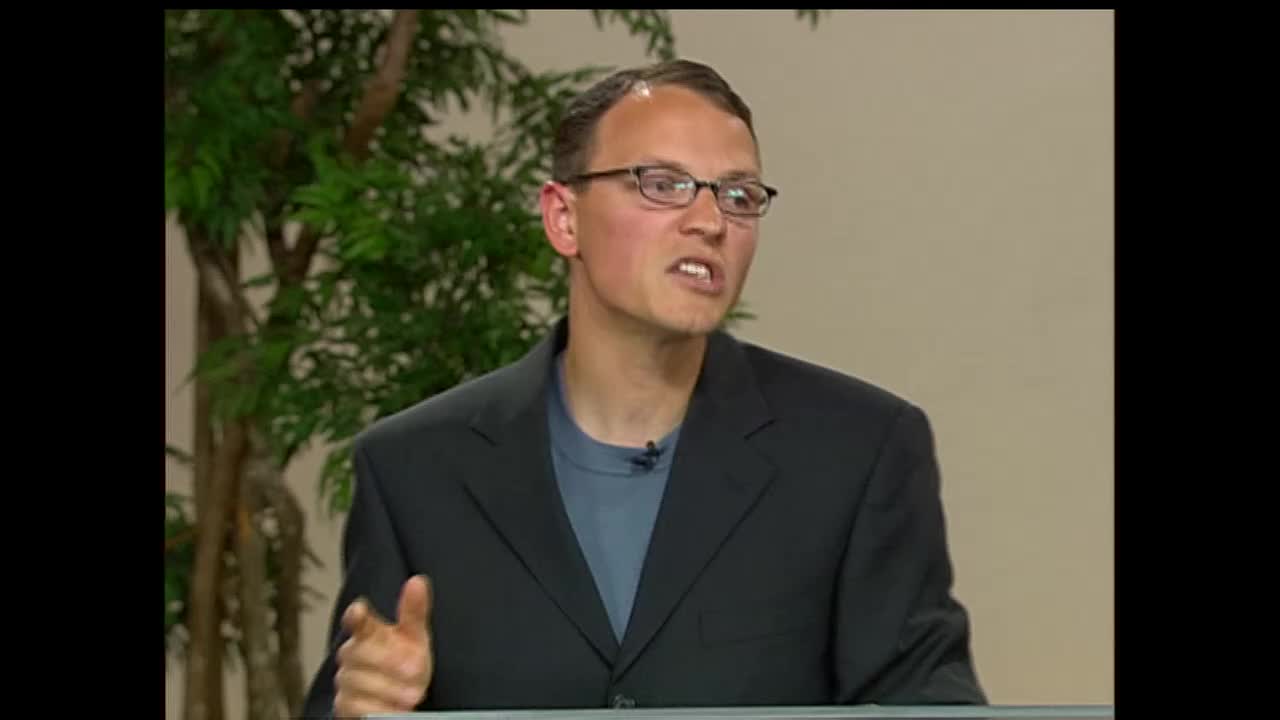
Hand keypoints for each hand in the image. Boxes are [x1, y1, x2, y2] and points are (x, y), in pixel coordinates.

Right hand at [333, 575, 433, 717]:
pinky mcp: (344, 706)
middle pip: (361, 653)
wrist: (399, 698)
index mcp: (367, 633)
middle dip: (391, 662)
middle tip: (417, 670)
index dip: (356, 616)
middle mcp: (351, 654)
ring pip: (359, 682)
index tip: (359, 612)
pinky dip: (379, 708)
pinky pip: (355, 707)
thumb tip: (417, 581)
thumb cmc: (404, 661)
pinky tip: (397, 710)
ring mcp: (346, 680)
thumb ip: (414, 611)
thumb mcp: (414, 638)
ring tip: (413, 695)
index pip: (357, 620)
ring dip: (390, 689)